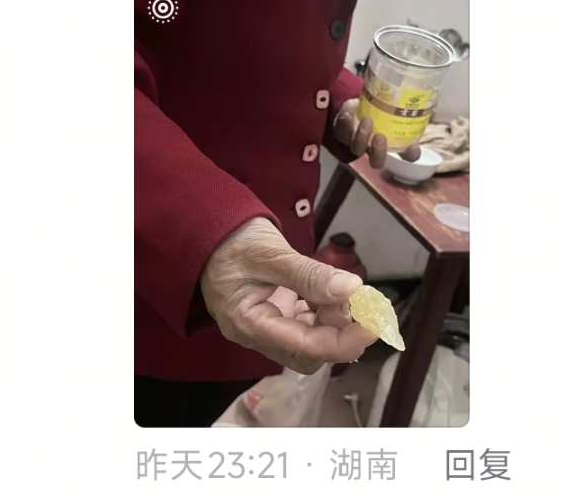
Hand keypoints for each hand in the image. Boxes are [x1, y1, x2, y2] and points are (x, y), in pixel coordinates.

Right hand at [199, 218, 377, 373]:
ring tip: (354, 295)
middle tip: (368, 305)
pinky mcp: (275, 315)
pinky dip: (328, 312)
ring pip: (312, 341)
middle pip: (311, 353)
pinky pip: (307, 324)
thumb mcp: (271, 253)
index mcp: (249, 325)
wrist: (208, 229)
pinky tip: (337, 293)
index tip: (375, 321)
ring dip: (338, 322)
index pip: (307, 348)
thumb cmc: (231, 239)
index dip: (347, 339)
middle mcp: (257, 334)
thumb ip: (310, 275)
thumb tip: (352, 289)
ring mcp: (266, 326)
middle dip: (344, 334)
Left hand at [333, 98, 420, 168]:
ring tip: (367, 120)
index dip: (409, 154)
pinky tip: (353, 105)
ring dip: (362, 136)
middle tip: (381, 137)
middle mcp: (372, 149)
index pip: (406, 156)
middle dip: (379, 152)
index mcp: (390, 146)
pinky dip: (347, 117)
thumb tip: (431, 109)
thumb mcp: (395, 111)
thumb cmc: (380, 110)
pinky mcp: (341, 131)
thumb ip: (409, 112)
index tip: (412, 146)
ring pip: (356, 148)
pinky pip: (341, 128)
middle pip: (376, 161)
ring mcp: (354, 142)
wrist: (355, 106)